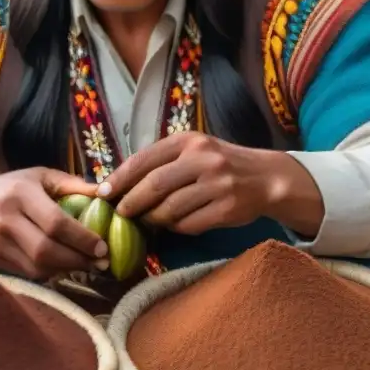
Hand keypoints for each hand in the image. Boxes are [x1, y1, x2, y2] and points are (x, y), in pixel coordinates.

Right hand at [0, 167, 107, 279]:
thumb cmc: (16, 186)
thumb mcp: (43, 176)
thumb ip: (74, 184)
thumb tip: (106, 194)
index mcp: (20, 194)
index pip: (55, 223)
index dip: (81, 238)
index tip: (102, 247)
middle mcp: (5, 219)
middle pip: (46, 250)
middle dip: (77, 260)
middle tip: (100, 263)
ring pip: (37, 267)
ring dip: (66, 269)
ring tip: (86, 265)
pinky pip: (28, 273)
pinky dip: (50, 273)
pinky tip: (64, 266)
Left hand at [98, 132, 282, 235]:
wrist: (266, 177)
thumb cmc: (219, 164)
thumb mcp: (193, 150)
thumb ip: (162, 162)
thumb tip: (119, 185)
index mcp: (189, 141)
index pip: (144, 159)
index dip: (120, 178)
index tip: (103, 193)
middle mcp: (203, 159)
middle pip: (154, 185)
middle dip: (132, 203)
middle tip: (121, 214)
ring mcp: (218, 184)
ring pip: (171, 209)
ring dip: (153, 219)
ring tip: (147, 221)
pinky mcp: (228, 208)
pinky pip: (190, 225)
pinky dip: (176, 228)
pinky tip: (174, 226)